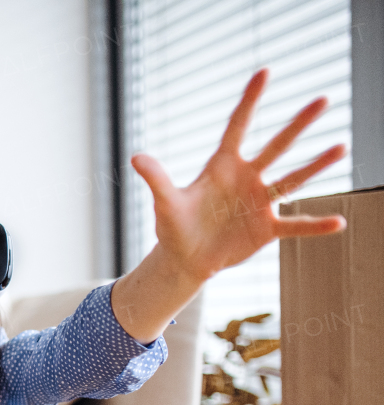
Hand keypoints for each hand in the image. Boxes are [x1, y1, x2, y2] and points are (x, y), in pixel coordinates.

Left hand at [131, 68, 345, 281]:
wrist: (185, 259)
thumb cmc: (174, 227)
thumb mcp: (165, 203)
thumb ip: (157, 179)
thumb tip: (136, 157)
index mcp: (222, 167)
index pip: (237, 126)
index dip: (249, 100)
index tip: (264, 72)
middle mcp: (246, 179)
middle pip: (275, 147)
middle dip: (298, 125)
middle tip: (323, 99)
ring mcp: (260, 202)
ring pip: (293, 180)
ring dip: (316, 165)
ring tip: (340, 147)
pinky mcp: (266, 229)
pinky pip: (296, 226)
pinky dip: (315, 226)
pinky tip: (339, 222)